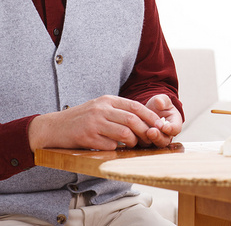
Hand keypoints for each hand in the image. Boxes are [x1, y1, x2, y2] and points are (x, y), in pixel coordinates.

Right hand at [28, 95, 172, 151]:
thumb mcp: (100, 107)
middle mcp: (101, 109)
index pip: (135, 106)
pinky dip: (116, 148)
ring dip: (132, 141)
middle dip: (145, 131)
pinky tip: (114, 148)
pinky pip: (110, 145)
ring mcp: (94, 123)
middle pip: (132, 120)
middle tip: (151, 139)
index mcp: (107, 100)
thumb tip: (145, 119)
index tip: (159, 125)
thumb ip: (119, 111)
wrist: (53, 127)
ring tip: (132, 145)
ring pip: (124, 133)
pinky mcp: (87, 137)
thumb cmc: (81, 119)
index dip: (150, 116)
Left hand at [143, 94, 182, 146]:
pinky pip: (142, 144)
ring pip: (153, 144)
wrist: (148, 111)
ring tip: (145, 132)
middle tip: (152, 131)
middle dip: (158, 137)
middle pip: (165, 140)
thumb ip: (162, 100)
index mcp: (174, 123)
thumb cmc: (158, 105)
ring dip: (149, 140)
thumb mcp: (161, 99)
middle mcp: (166, 135)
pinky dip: (139, 139)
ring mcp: (155, 140)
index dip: (172, 129)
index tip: (165, 127)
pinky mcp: (144, 142)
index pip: (176, 129)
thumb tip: (159, 102)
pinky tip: (134, 133)